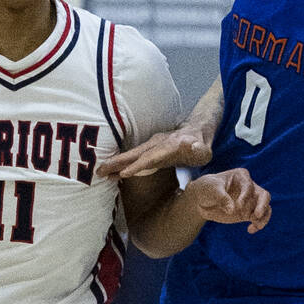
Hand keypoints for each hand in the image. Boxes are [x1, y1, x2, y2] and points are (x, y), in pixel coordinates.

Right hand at [97, 125, 212, 178]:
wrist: (196, 130)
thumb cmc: (201, 144)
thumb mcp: (204, 149)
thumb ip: (198, 149)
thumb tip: (193, 147)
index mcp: (169, 146)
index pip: (151, 157)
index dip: (138, 165)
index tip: (124, 173)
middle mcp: (156, 144)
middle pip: (134, 154)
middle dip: (117, 163)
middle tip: (100, 171)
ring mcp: (151, 146)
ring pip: (130, 155)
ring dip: (115, 163)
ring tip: (99, 172)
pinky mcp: (148, 150)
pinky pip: (132, 158)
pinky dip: (121, 164)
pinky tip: (111, 173)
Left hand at [187, 167, 270, 232]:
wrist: (202, 200)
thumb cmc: (207, 189)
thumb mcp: (212, 190)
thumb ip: (222, 198)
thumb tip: (232, 210)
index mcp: (241, 176)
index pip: (249, 185)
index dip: (246, 196)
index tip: (238, 206)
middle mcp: (249, 187)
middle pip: (264, 195)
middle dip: (262, 205)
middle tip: (257, 216)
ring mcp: (250, 200)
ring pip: (265, 208)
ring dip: (263, 217)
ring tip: (257, 226)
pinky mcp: (249, 212)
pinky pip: (259, 218)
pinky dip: (258, 224)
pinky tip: (250, 230)